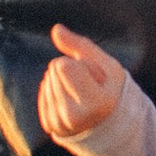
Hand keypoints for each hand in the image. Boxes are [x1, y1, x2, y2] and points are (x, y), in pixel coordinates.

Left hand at [38, 23, 127, 149]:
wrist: (111, 123)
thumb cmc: (112, 90)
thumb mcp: (106, 65)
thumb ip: (80, 45)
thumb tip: (56, 29)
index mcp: (95, 103)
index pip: (63, 65)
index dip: (78, 63)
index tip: (95, 78)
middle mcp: (75, 117)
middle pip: (53, 71)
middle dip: (70, 71)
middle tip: (89, 87)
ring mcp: (60, 124)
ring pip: (46, 80)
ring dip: (62, 81)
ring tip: (81, 95)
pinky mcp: (50, 126)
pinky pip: (43, 93)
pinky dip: (54, 91)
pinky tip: (70, 99)